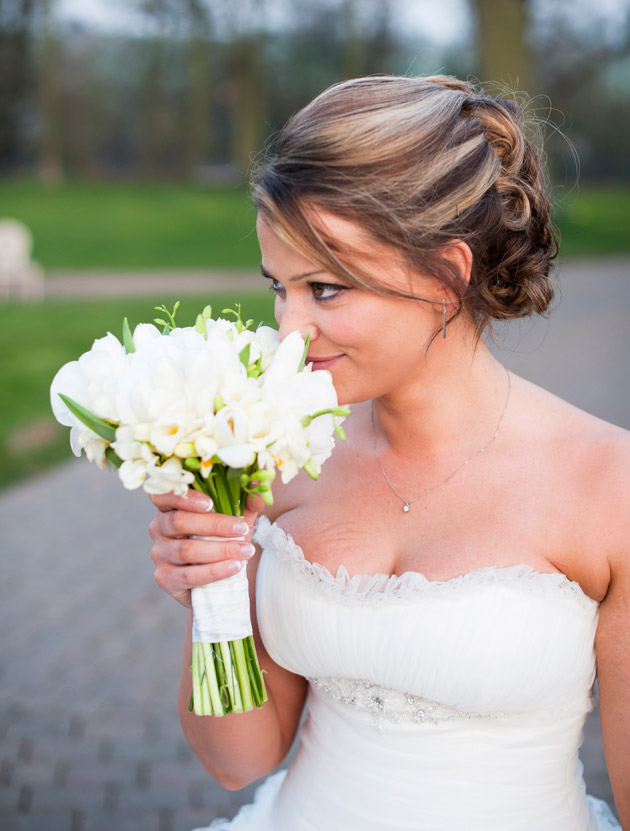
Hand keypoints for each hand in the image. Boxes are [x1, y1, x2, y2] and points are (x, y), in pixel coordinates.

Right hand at [148, 491, 257, 607]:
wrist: (219, 578)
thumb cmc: (223, 539)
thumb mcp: (237, 516)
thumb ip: (246, 501)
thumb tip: (258, 488)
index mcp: (170, 506)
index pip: (164, 494)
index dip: (184, 497)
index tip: (211, 503)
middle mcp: (159, 527)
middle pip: (179, 522)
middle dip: (214, 525)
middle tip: (241, 529)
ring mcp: (160, 554)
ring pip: (186, 550)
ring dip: (220, 550)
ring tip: (246, 551)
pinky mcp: (165, 578)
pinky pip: (188, 575)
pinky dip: (214, 571)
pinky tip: (234, 567)